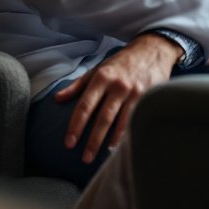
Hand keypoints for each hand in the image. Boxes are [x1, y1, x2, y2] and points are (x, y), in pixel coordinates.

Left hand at [53, 33, 182, 165]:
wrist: (151, 50)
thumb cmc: (120, 63)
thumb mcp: (97, 69)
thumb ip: (77, 85)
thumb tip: (57, 99)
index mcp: (101, 77)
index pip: (85, 105)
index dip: (76, 125)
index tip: (69, 143)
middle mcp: (117, 85)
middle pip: (102, 118)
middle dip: (93, 140)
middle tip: (84, 158)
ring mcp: (134, 92)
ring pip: (120, 122)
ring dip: (110, 141)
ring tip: (101, 157)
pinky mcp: (148, 97)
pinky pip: (135, 120)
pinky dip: (127, 134)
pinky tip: (120, 145)